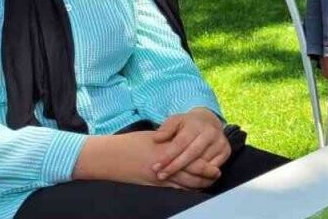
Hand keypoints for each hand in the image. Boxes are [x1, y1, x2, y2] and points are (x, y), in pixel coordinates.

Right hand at [74, 131, 219, 188]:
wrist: (111, 156)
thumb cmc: (133, 143)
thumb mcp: (156, 137)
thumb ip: (173, 142)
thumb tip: (188, 144)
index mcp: (167, 150)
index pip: (193, 160)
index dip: (206, 165)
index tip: (215, 166)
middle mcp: (165, 165)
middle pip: (192, 175)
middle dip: (206, 177)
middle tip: (216, 175)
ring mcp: (158, 177)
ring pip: (184, 184)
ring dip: (197, 184)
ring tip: (207, 183)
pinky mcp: (153, 185)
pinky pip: (173, 189)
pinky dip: (184, 189)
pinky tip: (191, 188)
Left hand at [151, 108, 230, 185]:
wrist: (209, 121)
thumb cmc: (187, 125)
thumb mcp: (175, 121)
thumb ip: (165, 129)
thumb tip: (157, 138)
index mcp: (196, 125)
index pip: (181, 143)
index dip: (168, 156)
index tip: (156, 167)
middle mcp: (211, 133)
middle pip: (192, 154)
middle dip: (175, 167)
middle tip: (161, 176)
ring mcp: (220, 142)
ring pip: (202, 163)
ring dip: (186, 173)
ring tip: (170, 178)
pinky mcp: (226, 151)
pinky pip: (212, 169)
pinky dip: (200, 175)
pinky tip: (187, 179)